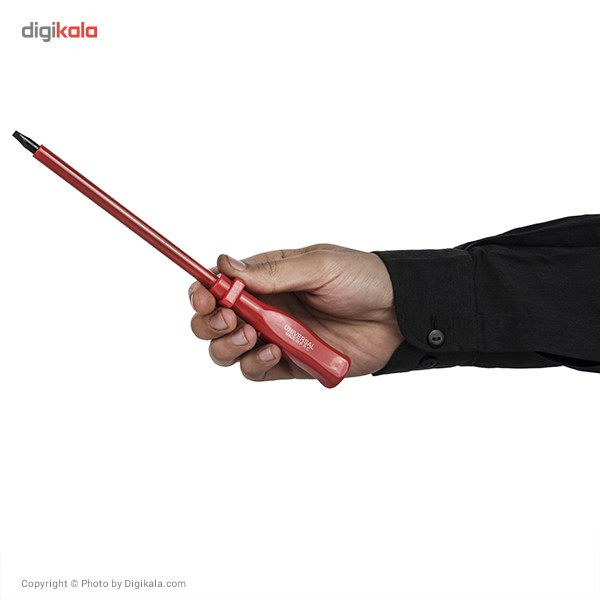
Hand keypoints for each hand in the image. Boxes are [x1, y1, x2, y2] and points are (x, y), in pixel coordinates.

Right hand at [189, 244, 403, 381]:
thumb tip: (225, 265)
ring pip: (228, 349)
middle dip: (209, 322)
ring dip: (228, 345)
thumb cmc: (363, 280)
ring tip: (252, 336)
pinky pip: (256, 370)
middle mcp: (266, 307)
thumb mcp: (319, 266)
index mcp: (267, 278)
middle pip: (214, 320)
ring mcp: (276, 336)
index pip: (220, 284)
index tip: (205, 297)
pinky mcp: (290, 363)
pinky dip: (256, 364)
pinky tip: (275, 352)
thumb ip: (272, 272)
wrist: (398, 315)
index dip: (204, 292)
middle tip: (228, 319)